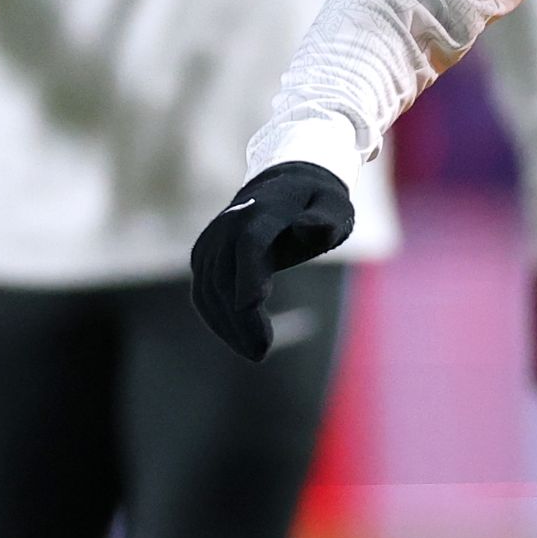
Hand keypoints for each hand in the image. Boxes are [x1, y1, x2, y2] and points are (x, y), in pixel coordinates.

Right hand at [190, 162, 355, 360]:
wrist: (283, 185)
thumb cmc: (316, 203)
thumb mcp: (334, 206)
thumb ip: (326, 220)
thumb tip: (312, 230)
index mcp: (264, 210)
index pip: (250, 242)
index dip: (249, 273)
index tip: (251, 306)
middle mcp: (230, 223)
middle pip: (225, 275)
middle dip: (239, 317)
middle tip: (261, 352)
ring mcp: (212, 240)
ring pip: (209, 288)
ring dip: (227, 325)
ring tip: (254, 352)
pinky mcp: (203, 256)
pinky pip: (203, 292)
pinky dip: (216, 319)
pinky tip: (237, 339)